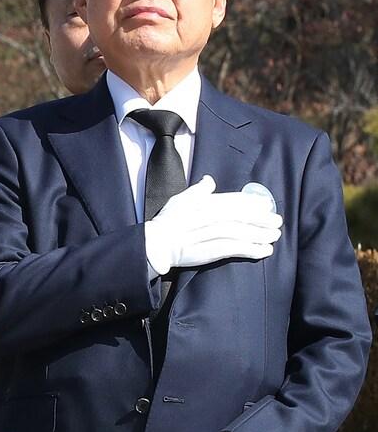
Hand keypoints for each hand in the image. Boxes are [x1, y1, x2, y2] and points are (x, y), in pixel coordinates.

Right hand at [142, 175, 280, 275]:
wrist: (155, 244)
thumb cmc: (167, 222)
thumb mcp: (180, 199)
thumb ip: (198, 190)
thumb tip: (209, 180)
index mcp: (204, 203)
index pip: (234, 200)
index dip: (253, 203)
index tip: (266, 206)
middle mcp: (209, 216)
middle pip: (242, 216)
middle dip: (262, 219)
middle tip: (277, 221)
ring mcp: (210, 233)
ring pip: (242, 232)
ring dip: (261, 234)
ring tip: (274, 236)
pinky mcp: (210, 251)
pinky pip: (235, 249)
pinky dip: (251, 250)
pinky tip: (264, 251)